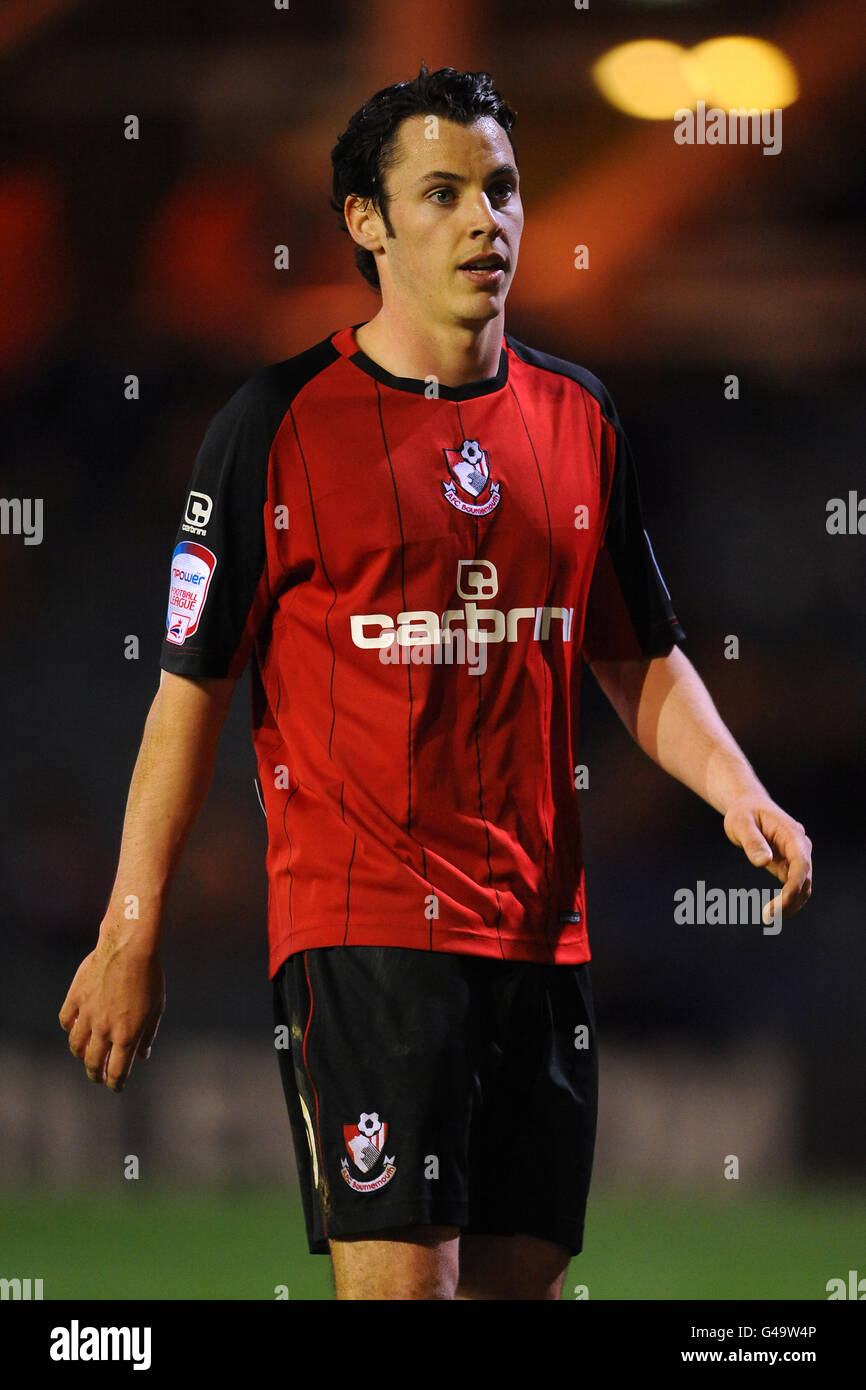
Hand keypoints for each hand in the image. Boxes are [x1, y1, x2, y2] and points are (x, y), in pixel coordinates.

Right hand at [59, 941, 164, 1092]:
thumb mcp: (156, 1008)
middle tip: (98, 1077)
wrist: (130, 948)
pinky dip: (70, 1027)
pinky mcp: (76, 998)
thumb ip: (148, 1034)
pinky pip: (66, 1020)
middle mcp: (104, 1029)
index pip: (118, 1071)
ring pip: (76, 1045)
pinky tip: (75, 1028)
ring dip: (81, 1054)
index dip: (116, 1083)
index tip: (116, 1087)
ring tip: (85, 1055)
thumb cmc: (149, 977)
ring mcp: (88, 1014)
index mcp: (127, 1035)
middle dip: (96, 1074)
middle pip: (93, 1063)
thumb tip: (143, 1055)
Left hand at [723, 798, 811, 924]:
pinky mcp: (789, 864)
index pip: (801, 864)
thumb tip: (763, 862)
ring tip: (769, 919)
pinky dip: (787, 900)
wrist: (749, 806)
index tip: (780, 905)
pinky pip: (794, 885)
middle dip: (791, 901)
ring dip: (791, 904)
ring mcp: (797, 856)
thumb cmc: (743, 813)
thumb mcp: (740, 823)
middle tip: (767, 918)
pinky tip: (773, 912)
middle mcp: (800, 846)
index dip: (794, 887)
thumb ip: (752, 841)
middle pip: (805, 879)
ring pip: (803, 886)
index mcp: (792, 834)